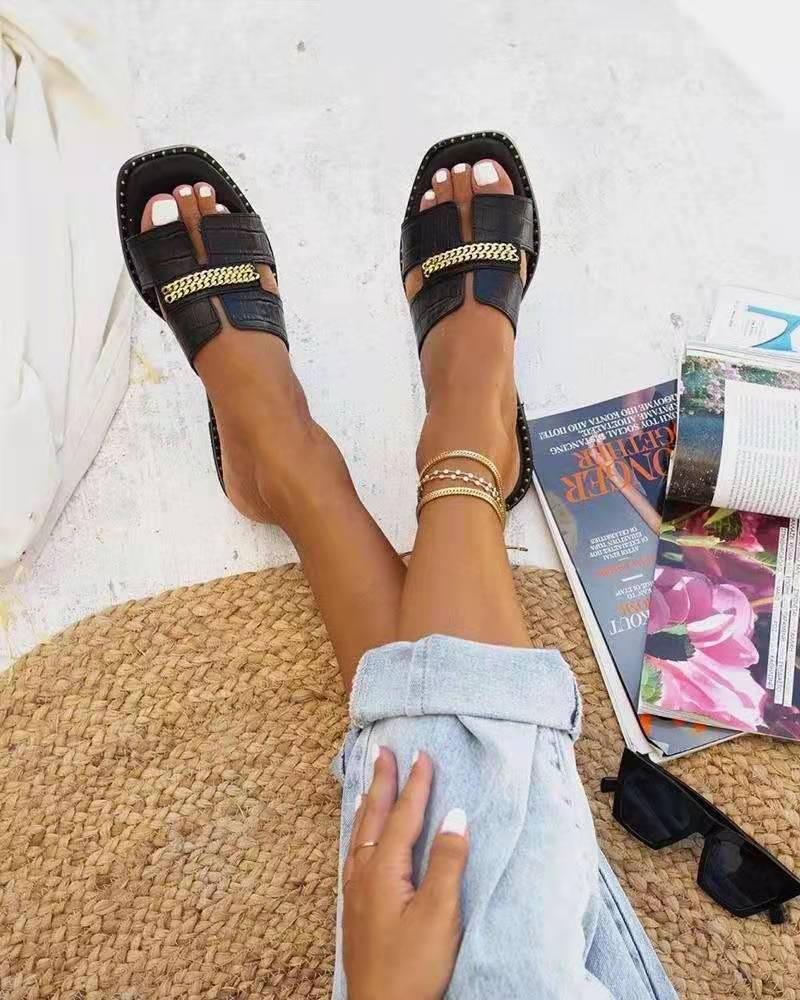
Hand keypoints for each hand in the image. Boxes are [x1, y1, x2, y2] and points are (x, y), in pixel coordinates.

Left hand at [342, 747, 468, 999]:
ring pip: (359, 834)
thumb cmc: (413, 967)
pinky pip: (355, 853)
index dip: (415, 784)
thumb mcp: (439, 914)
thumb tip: (455, 815)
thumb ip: (447, 862)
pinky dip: (360, 831)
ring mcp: (355, 893)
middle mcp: (363, 874)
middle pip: (373, 817)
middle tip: (383, 752)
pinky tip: (361, 840)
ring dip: (368, 804)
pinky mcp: (356, 910)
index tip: (422, 754)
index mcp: (383, 870)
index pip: (403, 816)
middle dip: (381, 783)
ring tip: (368, 785)